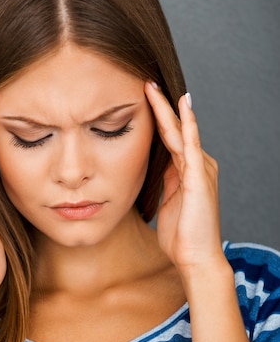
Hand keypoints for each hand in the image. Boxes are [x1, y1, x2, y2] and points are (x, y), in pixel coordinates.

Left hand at [144, 82, 224, 273]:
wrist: (195, 258)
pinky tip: (182, 105)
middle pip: (176, 129)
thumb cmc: (181, 237)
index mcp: (187, 172)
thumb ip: (165, 184)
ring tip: (152, 87)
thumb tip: (155, 170)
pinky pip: (192, 144)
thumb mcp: (167, 203)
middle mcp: (197, 166)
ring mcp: (200, 169)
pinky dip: (187, 123)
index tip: (142, 100)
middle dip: (160, 106)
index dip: (157, 119)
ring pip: (181, 131)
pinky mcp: (199, 176)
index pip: (171, 138)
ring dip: (167, 108)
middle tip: (145, 83)